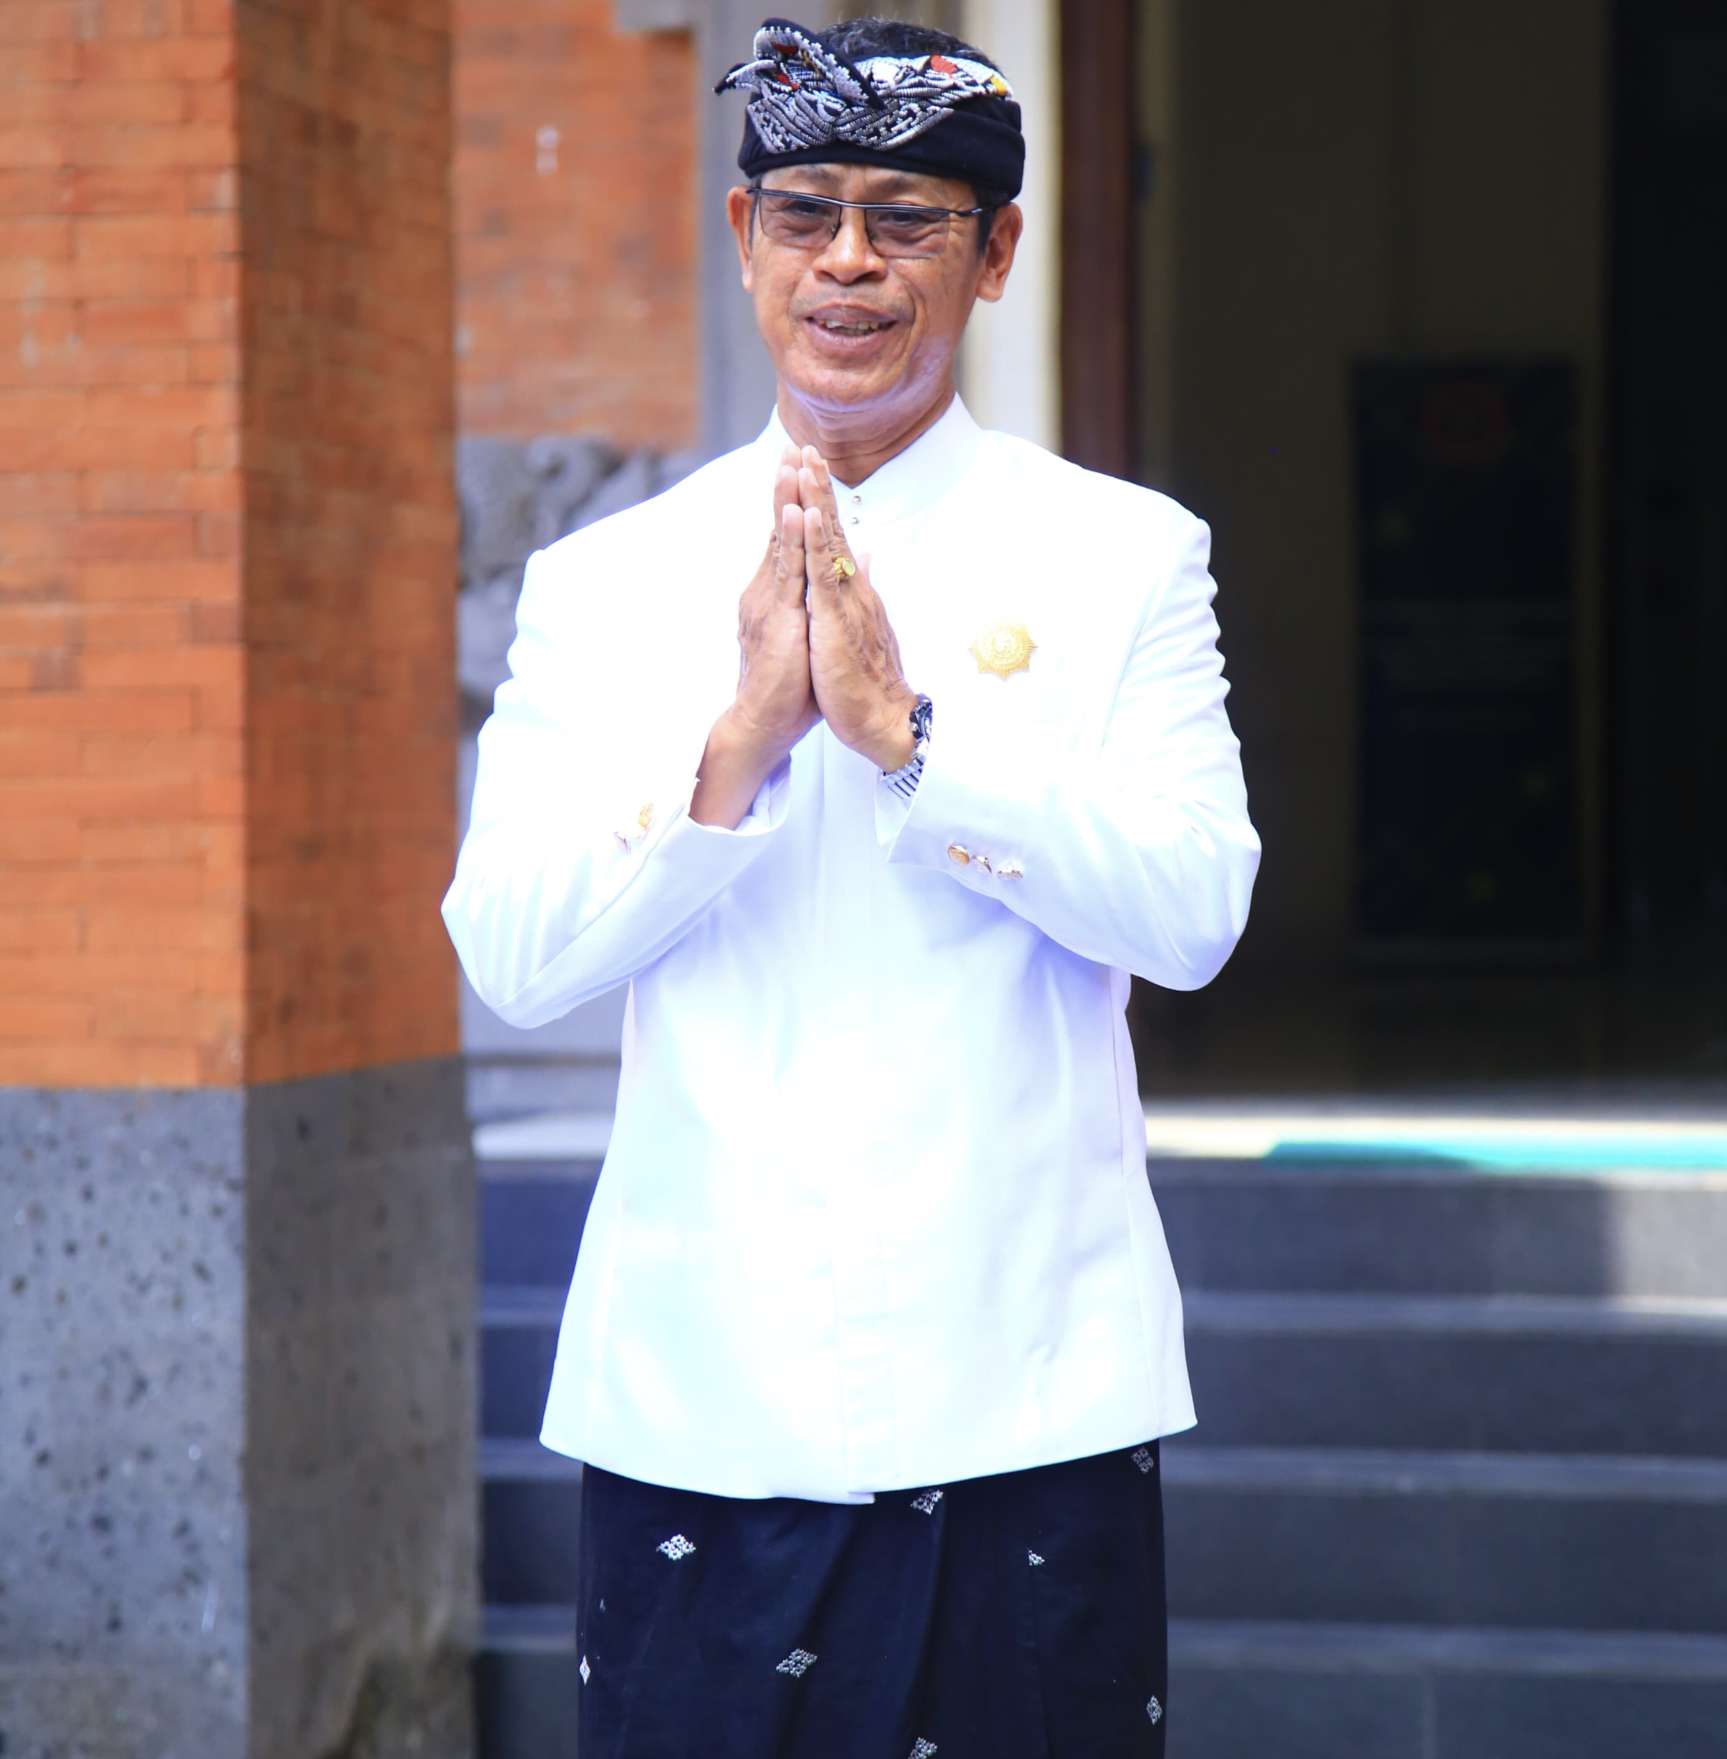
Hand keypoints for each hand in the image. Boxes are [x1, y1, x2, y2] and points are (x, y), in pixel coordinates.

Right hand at [691, 447, 818, 828]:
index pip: (786, 540)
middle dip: (786, 488)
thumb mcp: (808, 635)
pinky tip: (791, 512)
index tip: (802, 467)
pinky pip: (786, 572)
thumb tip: (836, 576)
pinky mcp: (779, 619)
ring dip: (785, 500)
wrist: (765, 723)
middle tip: (793, 447)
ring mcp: (769, 602)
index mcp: (775, 594)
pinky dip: (789, 540)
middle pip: (779, 530)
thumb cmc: (789, 686)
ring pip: (780, 542)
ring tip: (790, 463)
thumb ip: (816, 603)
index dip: (794, 503)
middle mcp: (767, 591)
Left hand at [798, 448, 917, 770]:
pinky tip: (808, 514)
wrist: (883, 720)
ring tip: (807, 462)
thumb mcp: (860, 627)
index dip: (822, 503)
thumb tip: (864, 558)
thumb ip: (860, 589)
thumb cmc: (867, 680)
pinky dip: (815, 541)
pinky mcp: (835, 619)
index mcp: (850, 592)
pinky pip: (823, 573)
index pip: (833, 539)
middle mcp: (851, 588)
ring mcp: (845, 601)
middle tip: (806, 446)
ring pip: (828, 541)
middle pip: (832, 527)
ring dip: (817, 500)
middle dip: (819, 486)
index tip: (811, 468)